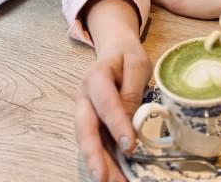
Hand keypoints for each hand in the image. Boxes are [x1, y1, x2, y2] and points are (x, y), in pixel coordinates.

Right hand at [74, 38, 151, 181]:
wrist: (115, 50)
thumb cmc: (127, 57)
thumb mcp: (136, 64)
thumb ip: (132, 92)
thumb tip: (130, 124)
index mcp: (96, 76)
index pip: (106, 102)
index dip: (116, 124)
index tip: (129, 145)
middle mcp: (84, 98)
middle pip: (85, 129)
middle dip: (94, 156)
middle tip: (103, 179)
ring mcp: (84, 112)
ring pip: (88, 142)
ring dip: (100, 165)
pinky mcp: (91, 124)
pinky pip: (96, 145)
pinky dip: (104, 163)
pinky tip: (116, 176)